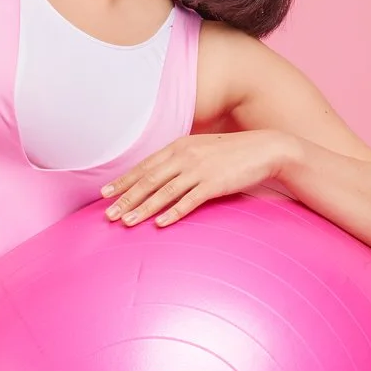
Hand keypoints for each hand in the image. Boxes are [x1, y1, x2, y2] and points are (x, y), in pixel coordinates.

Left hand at [100, 130, 299, 226]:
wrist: (265, 149)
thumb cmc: (231, 152)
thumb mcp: (201, 149)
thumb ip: (180, 159)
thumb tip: (160, 174)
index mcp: (178, 146)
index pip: (144, 166)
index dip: (123, 181)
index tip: (105, 194)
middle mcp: (184, 156)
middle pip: (148, 180)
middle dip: (125, 198)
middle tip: (107, 214)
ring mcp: (199, 170)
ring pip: (163, 192)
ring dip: (142, 208)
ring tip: (126, 222)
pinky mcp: (214, 183)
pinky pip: (189, 201)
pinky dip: (172, 213)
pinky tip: (159, 224)